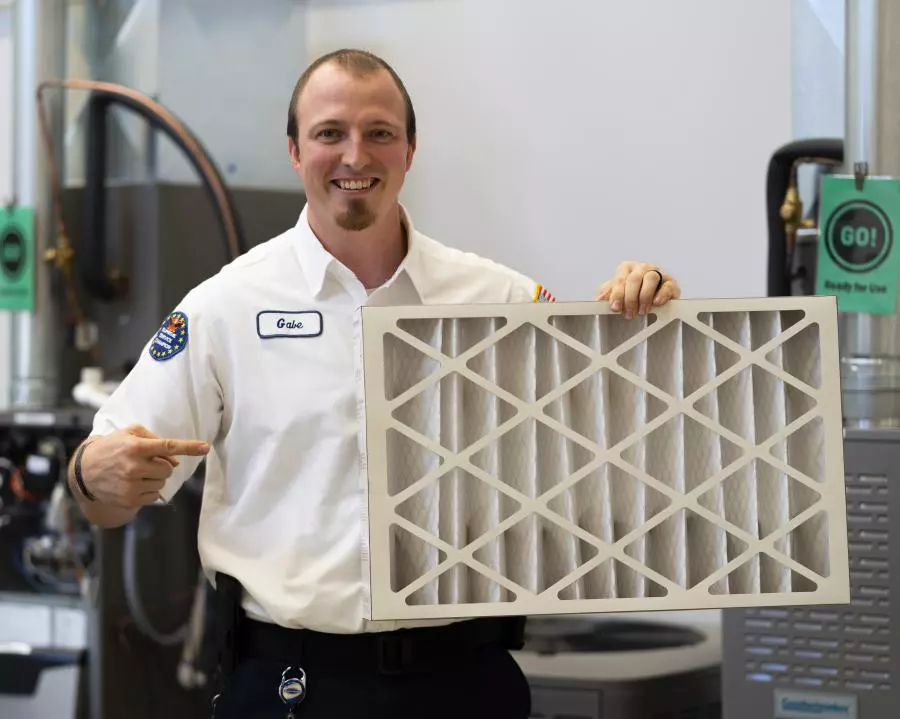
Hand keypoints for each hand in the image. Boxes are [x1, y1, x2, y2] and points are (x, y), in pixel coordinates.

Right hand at [77, 425, 209, 508]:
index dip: (189, 447)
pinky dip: (149, 489)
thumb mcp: (130, 433)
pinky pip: (155, 495)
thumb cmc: (113, 447)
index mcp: (135, 447)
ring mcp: (131, 485)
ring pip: (163, 482)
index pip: (168, 446)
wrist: (85, 471)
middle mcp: (134, 466)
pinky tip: (133, 483)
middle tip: (147, 462)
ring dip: (155, 477)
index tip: (206, 447)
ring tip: (137, 472)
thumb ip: (156, 440)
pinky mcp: (130, 500)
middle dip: (163, 465)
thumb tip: (176, 460)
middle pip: (169, 468)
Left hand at [595, 261, 680, 318]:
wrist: (649, 300)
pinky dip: (662, 294)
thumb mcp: (614, 294)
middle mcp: (642, 268)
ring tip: (641, 312)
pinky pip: (667, 285)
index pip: (620, 279)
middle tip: (629, 314)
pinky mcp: (670, 282)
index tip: (615, 308)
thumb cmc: (629, 295)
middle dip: (630, 299)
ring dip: (645, 297)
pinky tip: (656, 303)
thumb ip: (606, 295)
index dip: (617, 294)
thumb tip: (599, 300)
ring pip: (651, 279)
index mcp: (626, 268)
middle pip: (635, 279)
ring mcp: (657, 273)